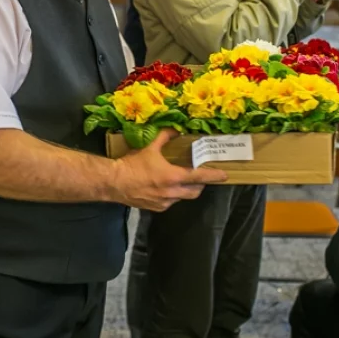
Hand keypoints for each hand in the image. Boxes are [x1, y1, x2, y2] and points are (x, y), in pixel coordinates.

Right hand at [111, 129, 227, 211]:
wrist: (113, 182)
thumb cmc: (132, 164)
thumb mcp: (149, 147)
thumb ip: (165, 136)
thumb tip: (176, 128)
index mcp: (173, 177)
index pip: (199, 177)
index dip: (213, 176)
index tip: (224, 175)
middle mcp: (172, 193)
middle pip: (195, 192)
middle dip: (201, 185)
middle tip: (201, 176)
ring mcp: (164, 203)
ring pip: (182, 198)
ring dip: (185, 190)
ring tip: (180, 180)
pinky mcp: (155, 208)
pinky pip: (170, 202)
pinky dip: (172, 195)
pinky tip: (164, 187)